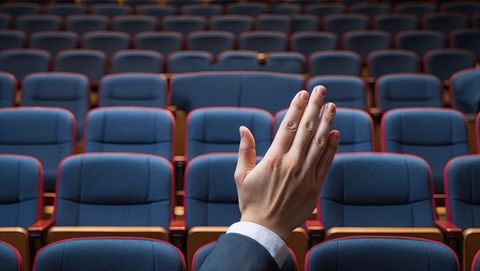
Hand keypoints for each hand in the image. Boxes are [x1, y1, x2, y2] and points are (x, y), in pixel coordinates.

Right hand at [234, 86, 338, 240]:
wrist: (265, 229)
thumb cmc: (251, 201)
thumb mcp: (241, 175)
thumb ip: (245, 150)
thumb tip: (243, 128)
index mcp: (273, 159)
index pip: (288, 126)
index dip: (297, 108)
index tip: (303, 94)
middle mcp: (292, 164)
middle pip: (307, 129)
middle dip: (315, 107)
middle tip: (321, 90)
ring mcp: (305, 175)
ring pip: (319, 143)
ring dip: (327, 122)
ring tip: (332, 105)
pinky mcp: (315, 187)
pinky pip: (326, 163)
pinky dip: (332, 147)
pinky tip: (336, 133)